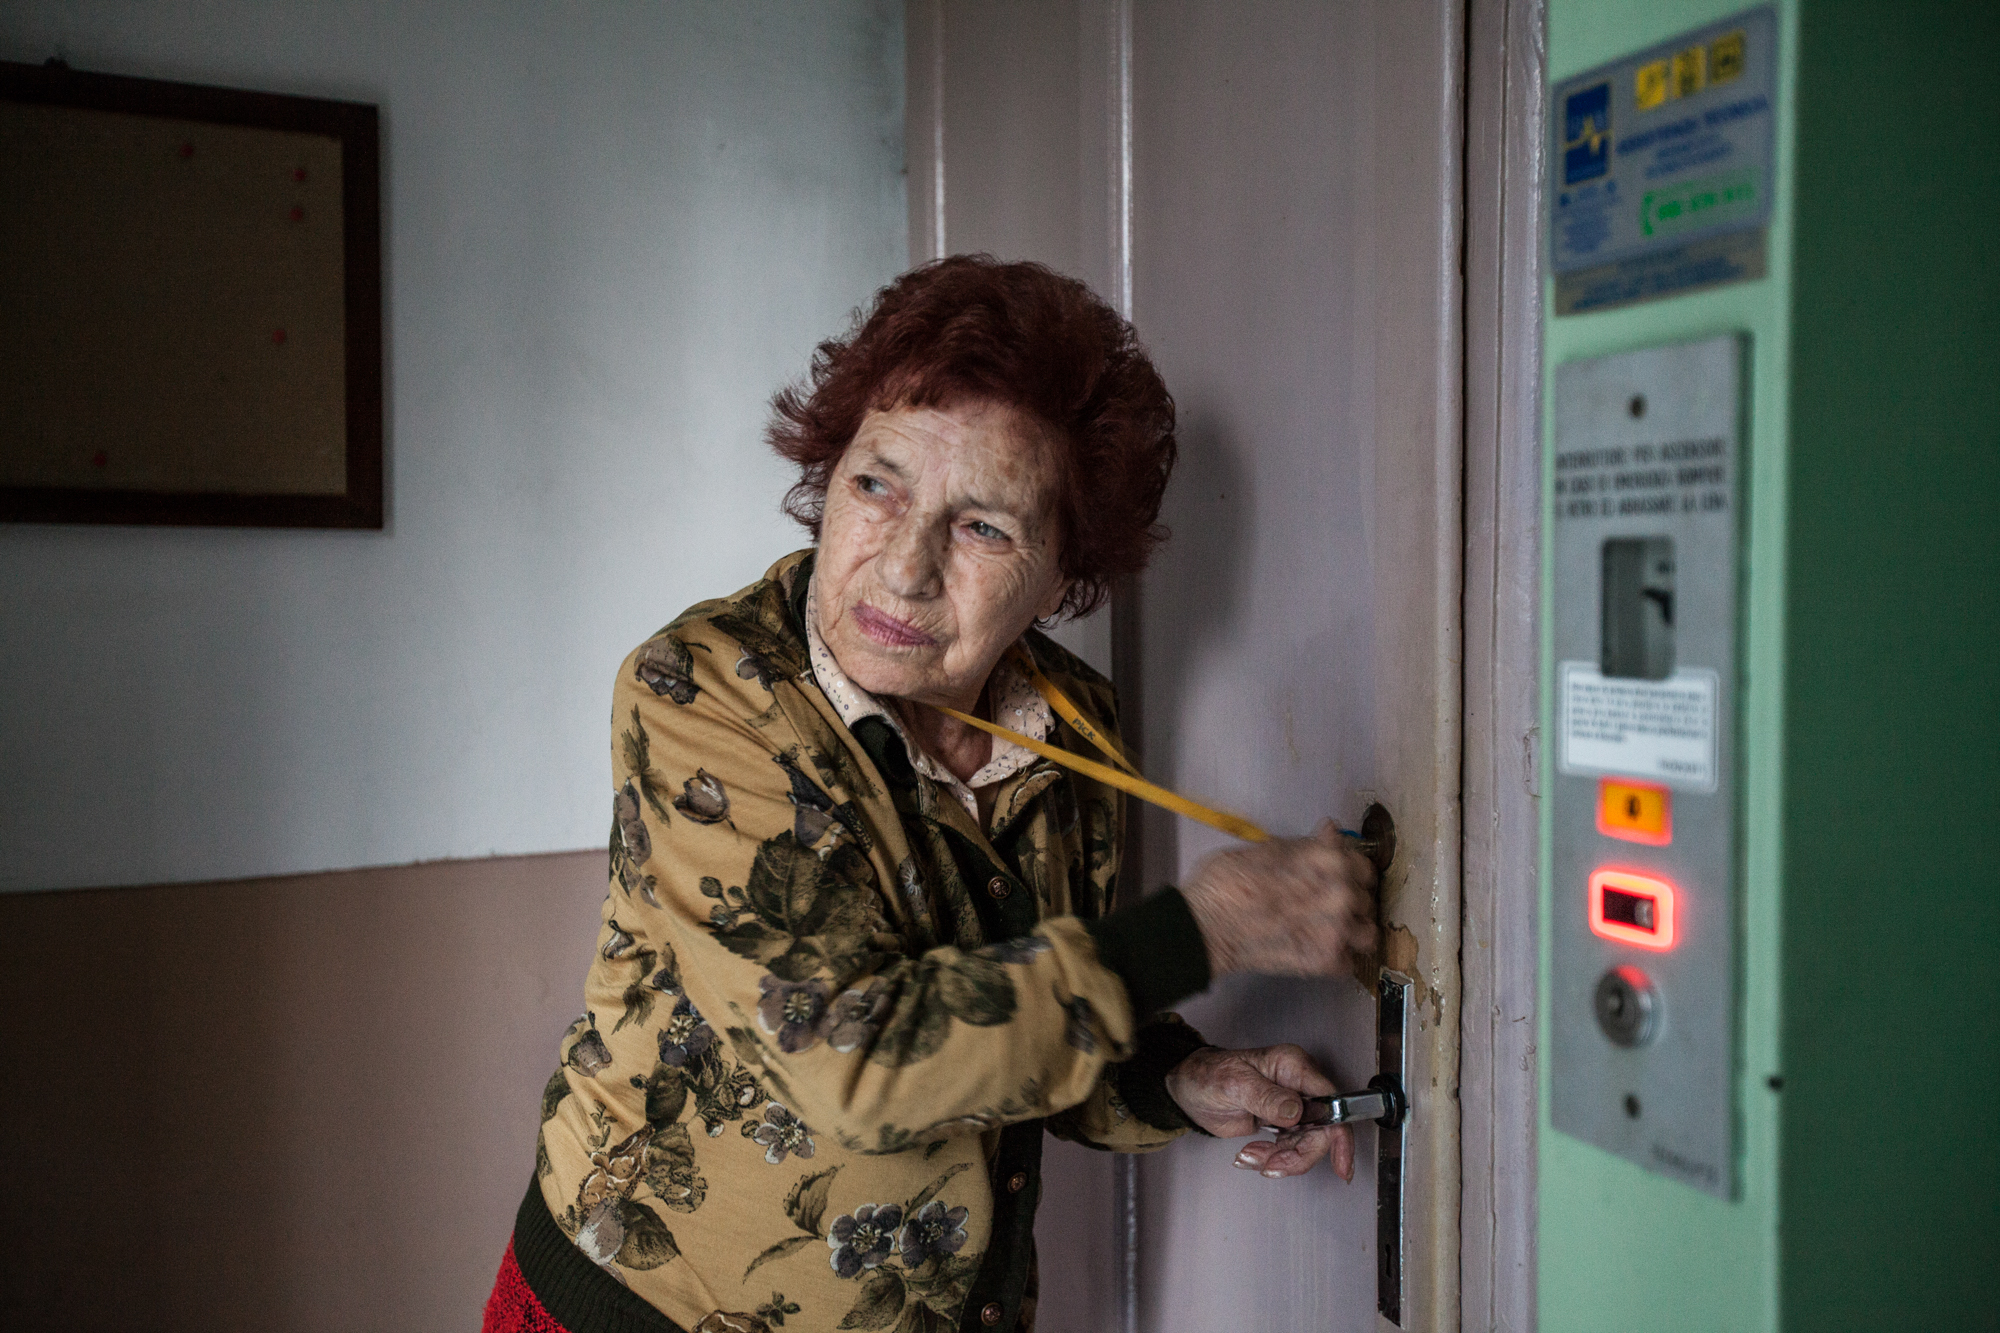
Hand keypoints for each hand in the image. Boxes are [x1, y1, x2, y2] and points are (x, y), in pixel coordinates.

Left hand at [1164, 1044, 1355, 1181]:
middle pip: (1321, 1131)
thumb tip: (1297, 1111)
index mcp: (1293, 1066)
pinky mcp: (1281, 1123)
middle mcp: (1297, 1085)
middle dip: (1297, 1155)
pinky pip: (1288, 1149)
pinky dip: (1271, 1159)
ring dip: (1279, 1159)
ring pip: (1305, 1145)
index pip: (1330, 1102)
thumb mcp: (1235, 1083)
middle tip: (1270, 1166)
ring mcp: (1291, 1105)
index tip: (1341, 1163)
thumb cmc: (1207, 1074)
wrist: (1188, 1088)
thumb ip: (1267, 1097)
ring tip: (1250, 1155)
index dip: (1339, 1134)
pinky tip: (1250, 1154)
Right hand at [1180, 819, 1377, 977]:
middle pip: (1366, 899)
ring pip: (1368, 934)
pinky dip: (1334, 960)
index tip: (1337, 878)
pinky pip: (1349, 963)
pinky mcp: (1325, 961)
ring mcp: (1336, 930)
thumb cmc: (1227, 881)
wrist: (1205, 925)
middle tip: (1323, 907)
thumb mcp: (1267, 848)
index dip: (1349, 871)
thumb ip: (1306, 846)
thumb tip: (1330, 832)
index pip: (1363, 865)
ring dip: (1351, 933)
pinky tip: (1314, 951)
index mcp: (1329, 859)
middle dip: (1349, 902)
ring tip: (1328, 932)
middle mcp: (1341, 893)